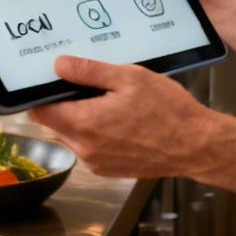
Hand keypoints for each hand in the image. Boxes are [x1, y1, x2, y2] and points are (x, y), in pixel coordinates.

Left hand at [30, 57, 214, 177]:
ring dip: (83, 121)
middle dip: (67, 105)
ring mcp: (95, 163)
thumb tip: (58, 65)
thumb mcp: (130, 78)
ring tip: (112, 104)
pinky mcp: (108, 170)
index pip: (39, 111)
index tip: (58, 80)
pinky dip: (98, 135)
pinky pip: (91, 148)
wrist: (196, 145)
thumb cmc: (166, 109)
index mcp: (83, 123)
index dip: (44, 94)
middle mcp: (82, 148)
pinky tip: (122, 123)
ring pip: (73, 136)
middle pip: (55, 123)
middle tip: (93, 87)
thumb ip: (90, 71)